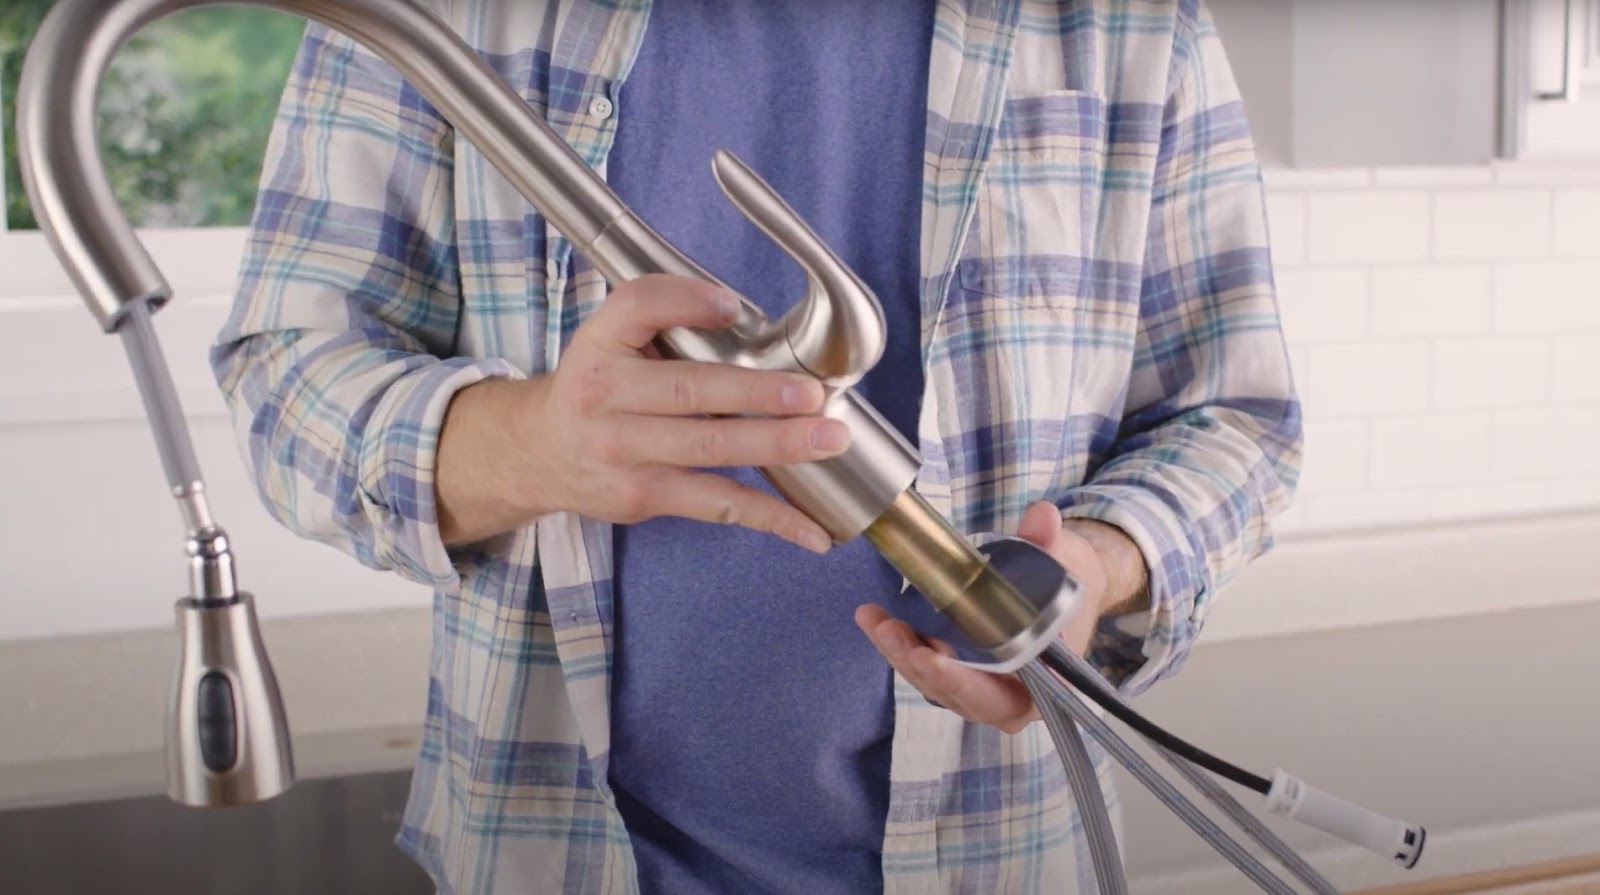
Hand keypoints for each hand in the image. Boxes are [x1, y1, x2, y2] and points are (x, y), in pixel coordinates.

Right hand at [435, 274, 849, 549]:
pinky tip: (812, 531)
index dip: (686, 302)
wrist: (537, 453)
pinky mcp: (645, 498)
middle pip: (689, 392)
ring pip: (709, 450)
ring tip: (828, 440)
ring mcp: (625, 455)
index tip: (733, 306)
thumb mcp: (607, 335)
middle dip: (757, 392)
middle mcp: (605, 399)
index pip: (637, 309)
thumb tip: (736, 310)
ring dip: (775, 446)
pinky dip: (770, 518)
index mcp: (600, 347)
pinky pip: (717, 505)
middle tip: (811, 393)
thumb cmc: (592, 386)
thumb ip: (660, 310)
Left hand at [854, 500, 1128, 733]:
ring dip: (899, 652)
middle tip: (891, 631)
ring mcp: (977, 683)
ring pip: (931, 680)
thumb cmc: (1067, 582)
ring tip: (874, 619)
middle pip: (955, 693)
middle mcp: (1007, 693)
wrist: (1061, 584)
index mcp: (1043, 685)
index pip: (1001, 701)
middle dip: (918, 665)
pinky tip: (872, 616)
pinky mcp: (954, 666)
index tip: (932, 659)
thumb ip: (1049, 544)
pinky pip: (923, 661)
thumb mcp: (1065, 562)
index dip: (964, 685)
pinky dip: (897, 641)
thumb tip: (1043, 517)